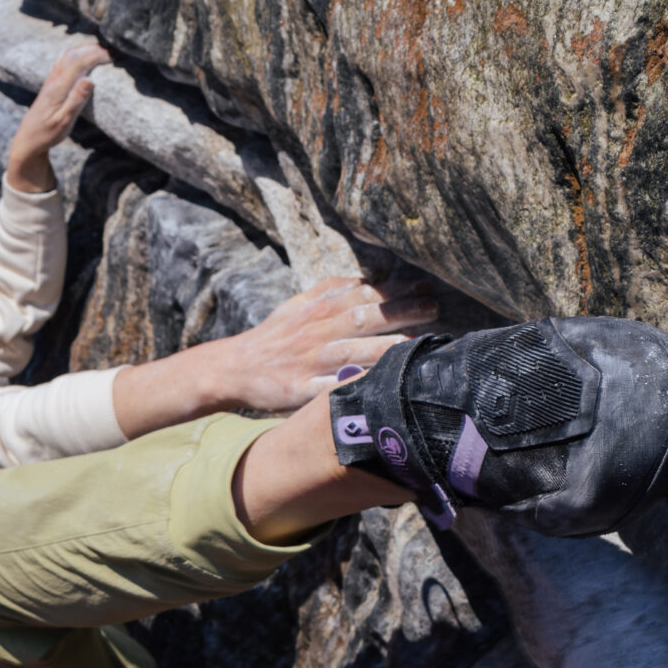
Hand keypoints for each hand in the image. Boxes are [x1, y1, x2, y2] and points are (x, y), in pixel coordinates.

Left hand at [4, 44, 108, 193]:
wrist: (28, 138)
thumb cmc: (47, 134)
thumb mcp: (64, 122)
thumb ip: (76, 100)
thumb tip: (89, 80)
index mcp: (58, 88)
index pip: (78, 63)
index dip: (96, 55)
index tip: (112, 55)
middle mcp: (53, 80)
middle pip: (73, 54)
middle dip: (93, 49)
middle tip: (112, 51)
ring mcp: (50, 80)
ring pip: (67, 54)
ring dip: (84, 49)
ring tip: (102, 50)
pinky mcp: (50, 82)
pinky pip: (63, 60)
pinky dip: (76, 53)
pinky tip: (84, 56)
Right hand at [214, 277, 440, 412]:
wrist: (233, 367)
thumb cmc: (273, 337)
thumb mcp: (297, 305)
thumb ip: (329, 290)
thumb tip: (364, 279)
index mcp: (319, 310)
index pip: (364, 295)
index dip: (396, 290)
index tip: (425, 287)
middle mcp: (317, 332)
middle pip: (365, 318)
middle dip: (401, 312)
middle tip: (433, 309)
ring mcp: (309, 361)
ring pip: (352, 351)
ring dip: (385, 348)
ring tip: (416, 345)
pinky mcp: (300, 388)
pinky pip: (330, 387)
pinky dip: (353, 385)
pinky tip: (377, 385)